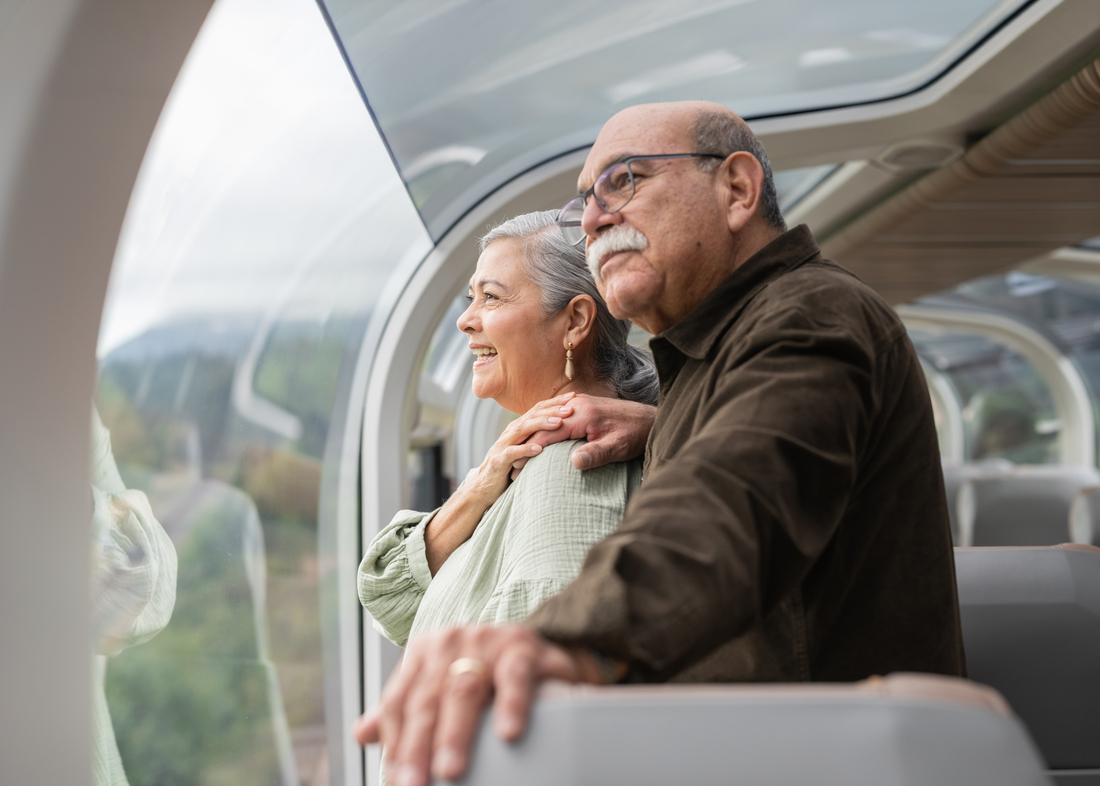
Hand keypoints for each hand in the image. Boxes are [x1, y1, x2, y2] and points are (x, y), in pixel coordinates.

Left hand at [353, 625, 596, 785]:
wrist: (539, 652)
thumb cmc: (484, 673)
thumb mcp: (441, 685)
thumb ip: (405, 708)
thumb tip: (363, 734)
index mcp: (424, 652)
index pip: (400, 701)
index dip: (395, 743)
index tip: (395, 780)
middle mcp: (451, 643)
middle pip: (426, 700)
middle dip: (417, 747)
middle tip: (414, 785)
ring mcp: (487, 642)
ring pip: (463, 689)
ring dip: (454, 733)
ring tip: (450, 770)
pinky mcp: (524, 648)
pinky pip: (515, 676)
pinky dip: (511, 705)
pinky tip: (508, 734)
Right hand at [424, 398, 577, 573]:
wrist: (483, 488)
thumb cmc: (510, 469)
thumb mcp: (526, 450)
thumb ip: (539, 439)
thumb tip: (564, 431)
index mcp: (519, 428)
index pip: (538, 409)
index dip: (555, 402)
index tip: (574, 396)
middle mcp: (511, 433)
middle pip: (532, 415)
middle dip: (552, 410)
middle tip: (571, 406)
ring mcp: (503, 446)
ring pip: (523, 430)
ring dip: (541, 425)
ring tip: (559, 423)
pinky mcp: (498, 462)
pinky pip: (512, 453)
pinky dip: (525, 450)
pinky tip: (539, 449)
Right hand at [511, 393, 656, 478]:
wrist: (652, 419)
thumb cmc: (635, 435)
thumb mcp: (617, 447)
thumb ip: (595, 454)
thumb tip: (574, 463)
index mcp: (582, 415)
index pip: (550, 431)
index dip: (534, 449)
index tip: (520, 467)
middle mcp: (577, 408)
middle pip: (543, 424)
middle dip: (527, 446)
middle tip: (515, 469)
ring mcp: (578, 407)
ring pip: (545, 420)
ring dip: (532, 438)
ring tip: (524, 458)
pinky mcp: (583, 409)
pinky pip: (556, 420)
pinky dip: (542, 433)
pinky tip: (539, 447)